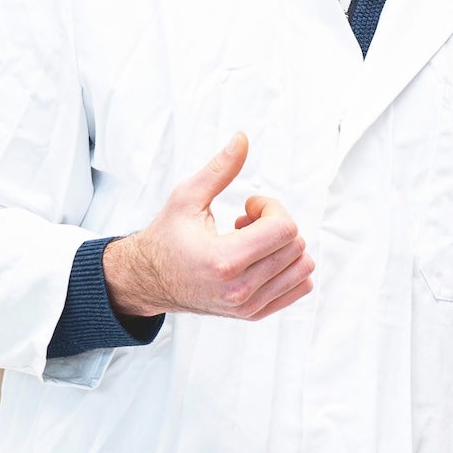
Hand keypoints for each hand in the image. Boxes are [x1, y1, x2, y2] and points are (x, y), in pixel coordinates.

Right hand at [103, 133, 312, 323]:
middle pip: (295, 246)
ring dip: (284, 247)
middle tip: (246, 221)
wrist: (150, 279)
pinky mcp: (254, 314)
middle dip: (276, 224)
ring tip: (253, 241)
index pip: (284, 230)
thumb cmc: (167, 237)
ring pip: (303, 268)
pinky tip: (261, 258)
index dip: (271, 208)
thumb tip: (242, 138)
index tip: (249, 206)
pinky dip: (289, 267)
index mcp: (223, 261)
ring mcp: (248, 306)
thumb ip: (220, 169)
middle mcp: (239, 289)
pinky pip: (300, 287)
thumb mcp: (187, 197)